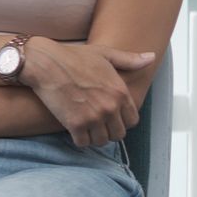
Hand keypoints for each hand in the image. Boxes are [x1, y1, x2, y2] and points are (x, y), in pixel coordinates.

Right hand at [19, 39, 153, 146]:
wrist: (45, 63)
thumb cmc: (73, 56)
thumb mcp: (105, 54)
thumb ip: (129, 60)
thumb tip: (150, 57)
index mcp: (120, 92)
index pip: (132, 121)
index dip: (122, 121)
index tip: (111, 118)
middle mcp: (110, 107)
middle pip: (118, 134)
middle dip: (109, 131)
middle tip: (97, 125)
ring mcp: (93, 117)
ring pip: (101, 141)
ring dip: (94, 137)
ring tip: (86, 128)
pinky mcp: (75, 124)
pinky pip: (83, 143)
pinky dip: (79, 139)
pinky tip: (74, 130)